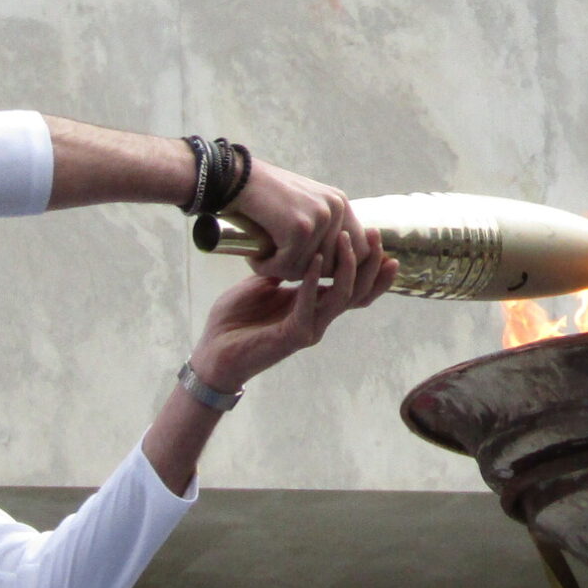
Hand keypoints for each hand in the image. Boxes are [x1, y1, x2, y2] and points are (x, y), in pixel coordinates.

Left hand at [189, 229, 398, 394]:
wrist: (211, 353)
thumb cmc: (235, 320)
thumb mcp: (263, 284)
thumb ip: (286, 269)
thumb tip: (298, 244)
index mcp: (313, 306)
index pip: (353, 287)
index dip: (370, 265)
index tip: (376, 238)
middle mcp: (318, 319)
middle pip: (358, 292)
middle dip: (370, 263)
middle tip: (374, 234)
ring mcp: (309, 329)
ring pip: (342, 297)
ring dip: (346, 266)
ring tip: (345, 239)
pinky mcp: (292, 336)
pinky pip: (309, 305)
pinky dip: (312, 281)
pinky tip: (313, 259)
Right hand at [232, 157, 379, 284]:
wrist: (234, 178)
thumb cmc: (262, 198)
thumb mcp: (299, 208)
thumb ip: (319, 231)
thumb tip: (332, 269)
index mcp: (339, 203)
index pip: (360, 249)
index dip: (341, 267)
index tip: (316, 271)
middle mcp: (335, 208)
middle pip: (333, 265)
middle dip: (306, 272)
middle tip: (279, 262)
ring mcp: (320, 217)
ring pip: (307, 269)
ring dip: (281, 269)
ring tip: (263, 257)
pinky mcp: (300, 228)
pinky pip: (287, 266)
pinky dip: (267, 266)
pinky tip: (254, 256)